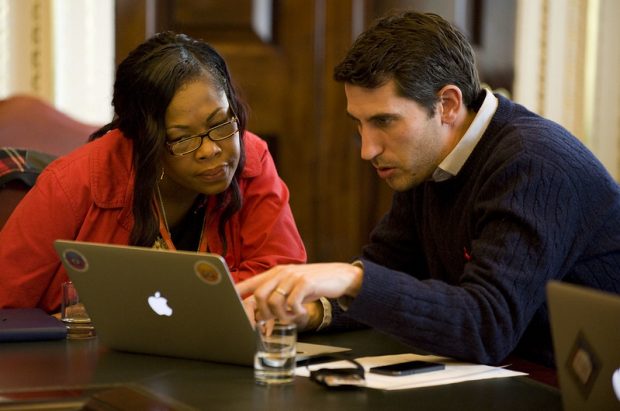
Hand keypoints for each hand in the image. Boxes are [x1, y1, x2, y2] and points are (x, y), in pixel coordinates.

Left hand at [235, 262, 362, 326]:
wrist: (339, 276)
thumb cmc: (314, 284)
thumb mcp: (293, 286)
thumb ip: (278, 295)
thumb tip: (262, 316)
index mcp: (276, 273)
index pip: (252, 282)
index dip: (237, 292)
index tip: (227, 301)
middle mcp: (282, 272)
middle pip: (259, 295)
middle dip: (263, 314)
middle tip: (274, 321)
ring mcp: (293, 276)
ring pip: (274, 301)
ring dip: (281, 316)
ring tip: (293, 317)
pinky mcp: (306, 282)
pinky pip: (291, 304)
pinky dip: (295, 313)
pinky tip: (303, 312)